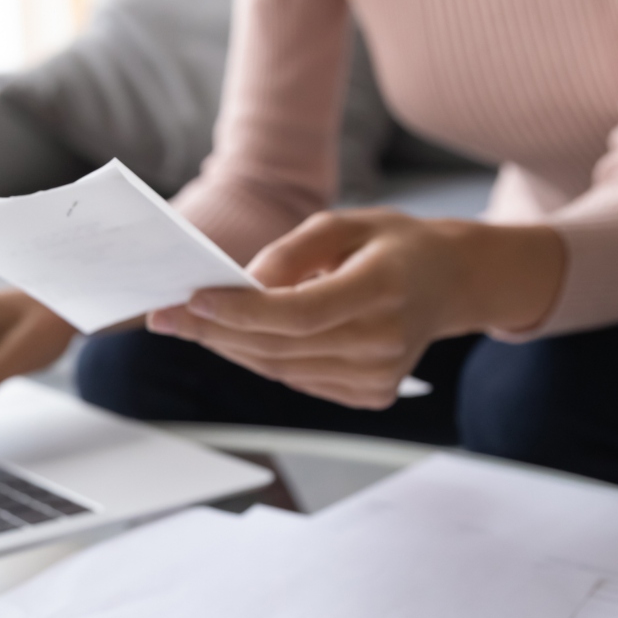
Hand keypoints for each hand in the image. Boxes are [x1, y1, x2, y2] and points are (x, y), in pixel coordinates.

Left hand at [146, 210, 562, 409]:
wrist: (452, 284)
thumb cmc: (394, 245)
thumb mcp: (347, 223)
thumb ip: (293, 251)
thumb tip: (244, 284)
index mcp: (383, 288)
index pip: (299, 313)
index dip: (240, 312)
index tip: (191, 300)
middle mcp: (385, 340)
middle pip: (279, 346)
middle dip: (214, 331)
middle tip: (165, 316)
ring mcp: (380, 376)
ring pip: (281, 369)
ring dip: (230, 348)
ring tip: (191, 324)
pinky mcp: (371, 395)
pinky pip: (299, 379)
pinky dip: (262, 359)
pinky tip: (237, 339)